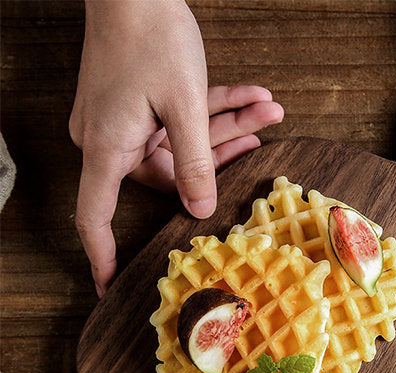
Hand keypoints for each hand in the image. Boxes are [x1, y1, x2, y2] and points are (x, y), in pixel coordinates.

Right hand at [70, 0, 283, 296]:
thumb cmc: (150, 32)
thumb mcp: (184, 104)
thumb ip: (195, 163)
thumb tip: (199, 210)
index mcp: (109, 148)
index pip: (95, 216)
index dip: (102, 254)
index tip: (107, 285)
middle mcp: (111, 141)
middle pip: (170, 171)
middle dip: (220, 154)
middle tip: (261, 136)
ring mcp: (124, 122)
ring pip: (181, 142)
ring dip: (224, 127)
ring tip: (267, 110)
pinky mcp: (136, 105)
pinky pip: (177, 120)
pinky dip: (210, 111)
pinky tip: (250, 98)